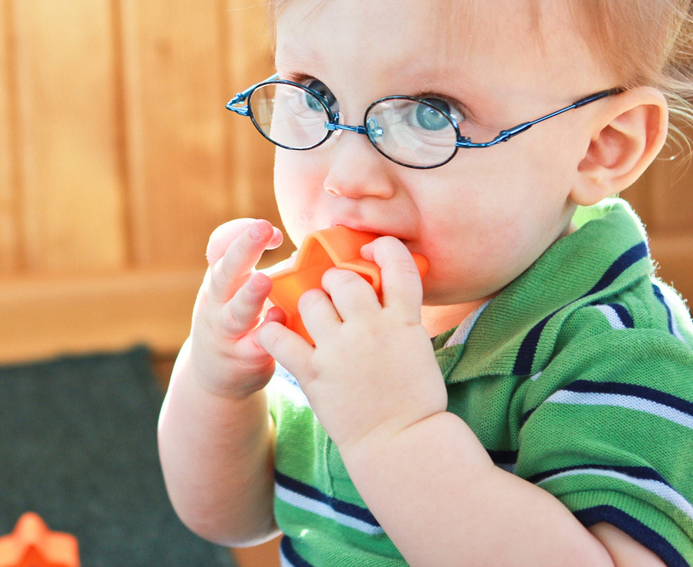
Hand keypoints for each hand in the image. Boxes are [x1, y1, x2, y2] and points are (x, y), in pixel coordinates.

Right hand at [188, 219, 284, 400]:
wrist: (213, 376)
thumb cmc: (232, 320)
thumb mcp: (234, 289)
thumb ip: (260, 267)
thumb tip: (300, 246)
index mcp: (219, 279)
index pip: (219, 246)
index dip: (240, 232)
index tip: (267, 228)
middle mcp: (218, 302)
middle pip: (225, 272)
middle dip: (243, 248)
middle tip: (262, 228)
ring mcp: (227, 332)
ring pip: (236, 313)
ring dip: (249, 296)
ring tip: (264, 280)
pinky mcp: (243, 358)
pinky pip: (255, 345)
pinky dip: (267, 332)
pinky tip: (280, 320)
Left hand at [257, 236, 446, 452]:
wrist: (401, 444)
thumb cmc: (415, 400)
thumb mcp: (419, 349)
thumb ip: (400, 319)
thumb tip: (382, 294)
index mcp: (404, 320)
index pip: (397, 263)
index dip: (384, 248)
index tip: (372, 250)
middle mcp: (371, 327)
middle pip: (343, 278)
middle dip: (335, 281)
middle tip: (334, 295)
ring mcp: (340, 349)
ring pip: (311, 300)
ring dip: (310, 304)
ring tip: (314, 319)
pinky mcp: (314, 372)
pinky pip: (280, 337)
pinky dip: (273, 330)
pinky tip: (276, 332)